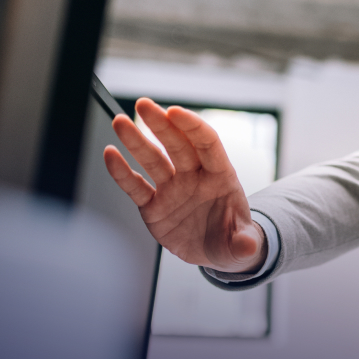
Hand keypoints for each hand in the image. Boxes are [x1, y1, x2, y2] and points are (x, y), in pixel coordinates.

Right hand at [102, 98, 264, 272]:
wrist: (216, 253)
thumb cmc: (233, 240)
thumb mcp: (243, 245)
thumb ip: (244, 244)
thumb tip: (248, 247)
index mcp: (220, 177)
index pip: (207, 144)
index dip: (192, 127)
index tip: (175, 112)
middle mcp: (194, 177)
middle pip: (177, 145)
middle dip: (160, 124)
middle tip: (143, 105)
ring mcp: (172, 189)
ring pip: (153, 160)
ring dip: (136, 141)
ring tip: (120, 121)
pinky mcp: (153, 206)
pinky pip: (136, 186)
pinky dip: (122, 172)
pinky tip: (110, 154)